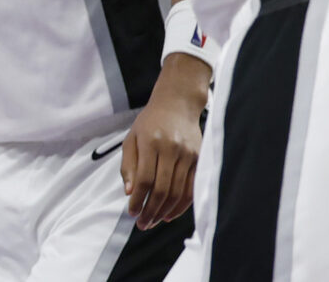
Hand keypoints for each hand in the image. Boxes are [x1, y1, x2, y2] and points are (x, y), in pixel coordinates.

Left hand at [122, 56, 206, 228]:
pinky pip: (191, 189)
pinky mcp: (199, 160)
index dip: (138, 200)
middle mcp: (171, 148)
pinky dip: (181, 205)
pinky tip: (170, 214)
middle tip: (142, 224)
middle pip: (162, 189)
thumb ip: (129, 165)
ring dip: (164, 211)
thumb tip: (130, 193)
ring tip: (154, 221)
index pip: (145, 179)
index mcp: (150, 142)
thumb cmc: (149, 122)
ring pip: (177, 192)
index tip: (132, 213)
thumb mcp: (131, 138)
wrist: (177, 104)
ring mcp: (187, 155)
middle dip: (151, 211)